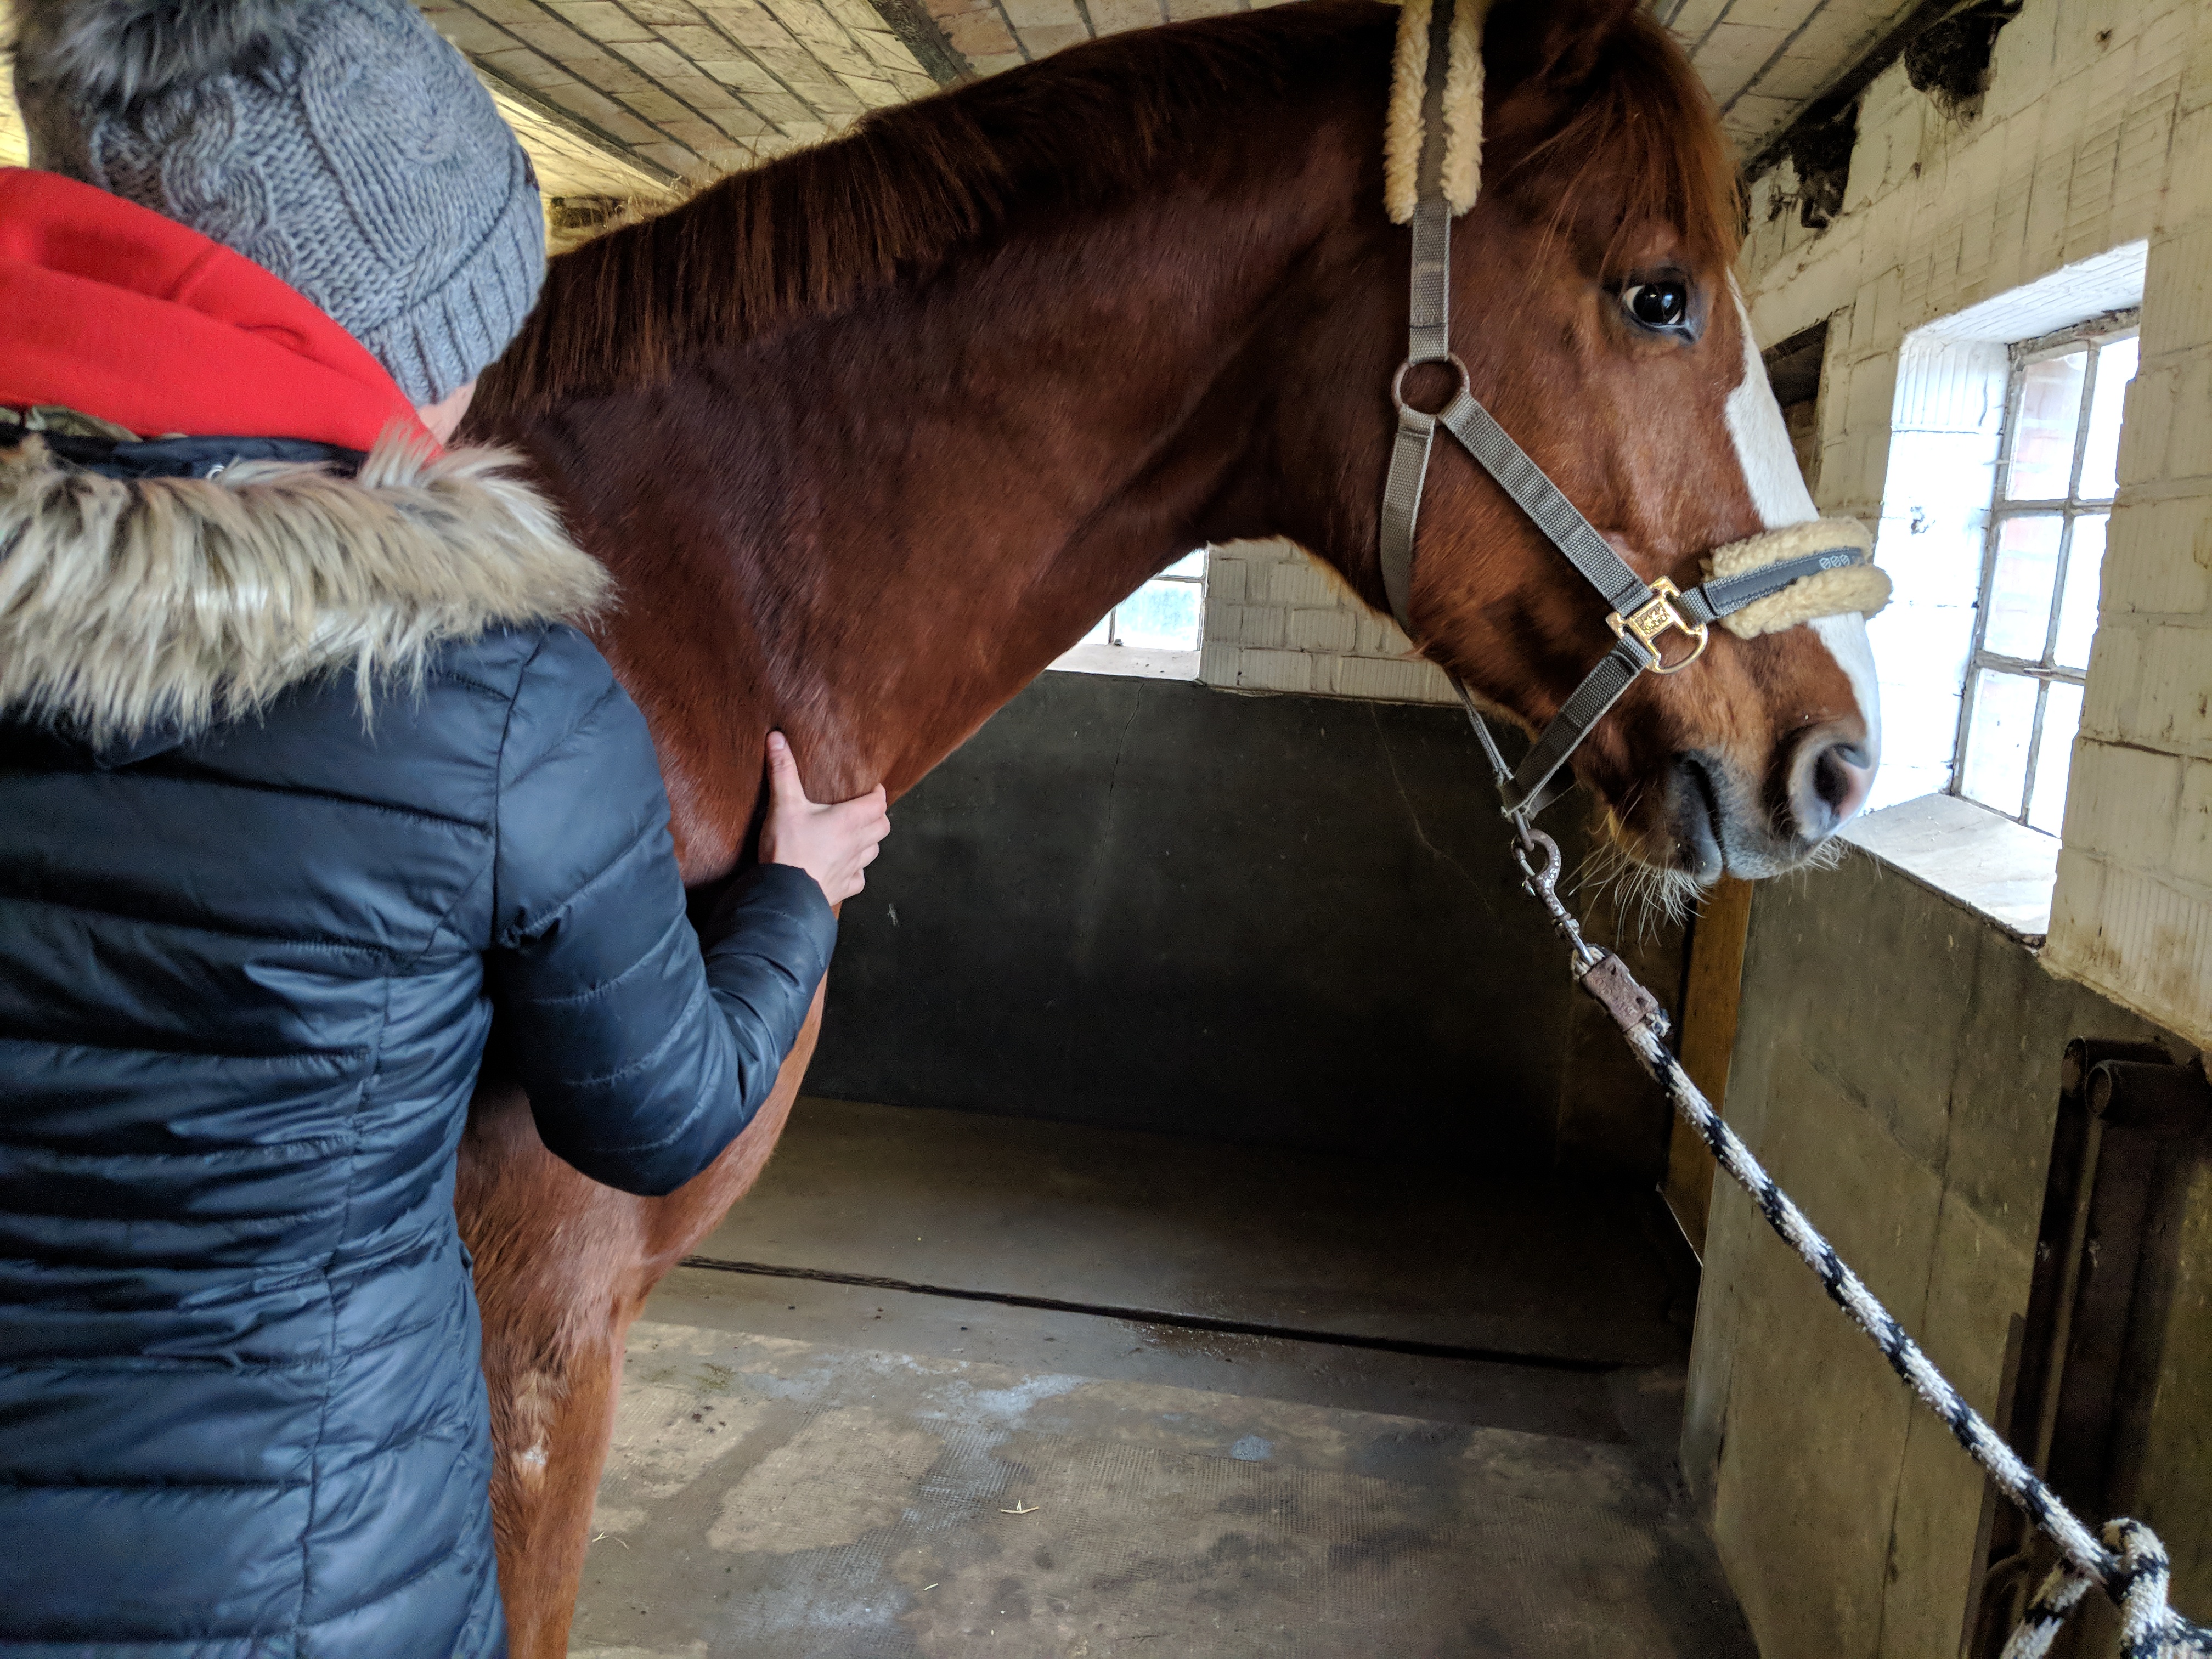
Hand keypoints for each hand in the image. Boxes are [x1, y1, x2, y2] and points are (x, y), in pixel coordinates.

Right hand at [759, 732, 889, 904]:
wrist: (784, 893)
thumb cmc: (788, 849)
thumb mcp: (784, 804)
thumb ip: (782, 771)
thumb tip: (777, 738)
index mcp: (849, 821)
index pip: (878, 803)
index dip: (877, 794)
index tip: (871, 787)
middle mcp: (857, 844)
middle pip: (882, 826)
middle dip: (877, 816)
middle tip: (864, 809)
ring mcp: (852, 868)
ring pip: (873, 852)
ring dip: (869, 842)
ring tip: (855, 835)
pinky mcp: (843, 888)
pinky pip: (859, 879)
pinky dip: (857, 871)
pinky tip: (845, 867)